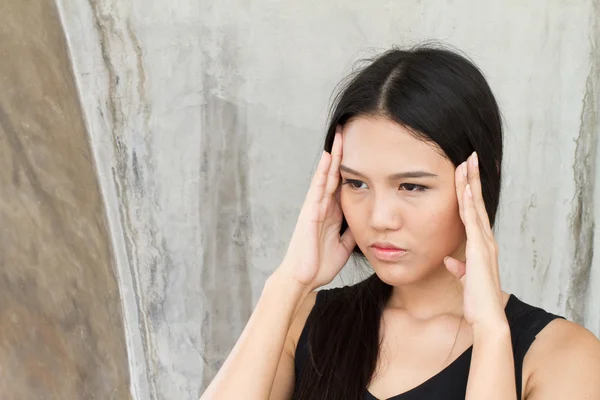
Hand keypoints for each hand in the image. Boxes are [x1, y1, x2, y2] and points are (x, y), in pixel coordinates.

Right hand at [279, 126, 355, 290]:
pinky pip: (318, 187)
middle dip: (342, 155)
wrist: (303, 279)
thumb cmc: (319, 264)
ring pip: (326, 176)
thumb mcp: (344, 246)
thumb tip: (365, 221)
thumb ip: (352, 231)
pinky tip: (328, 156)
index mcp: (331, 214)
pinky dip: (323, 171)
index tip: (361, 151)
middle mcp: (322, 206)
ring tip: (340, 135)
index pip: (342, 185)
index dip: (350, 167)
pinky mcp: (309, 212)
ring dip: (333, 156)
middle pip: (334, 175)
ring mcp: (314, 207)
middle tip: (348, 132)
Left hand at [443, 152, 506, 330]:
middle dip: (473, 179)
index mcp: (481, 245)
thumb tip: (452, 261)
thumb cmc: (477, 299)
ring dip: (470, 184)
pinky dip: (468, 205)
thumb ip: (459, 268)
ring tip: (467, 163)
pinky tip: (464, 189)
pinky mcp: (479, 250)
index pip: (473, 212)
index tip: (465, 173)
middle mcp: (485, 240)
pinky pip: (472, 222)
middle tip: (470, 157)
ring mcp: (484, 243)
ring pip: (475, 207)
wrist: (487, 316)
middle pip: (476, 203)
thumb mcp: (465, 279)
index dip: (469, 192)